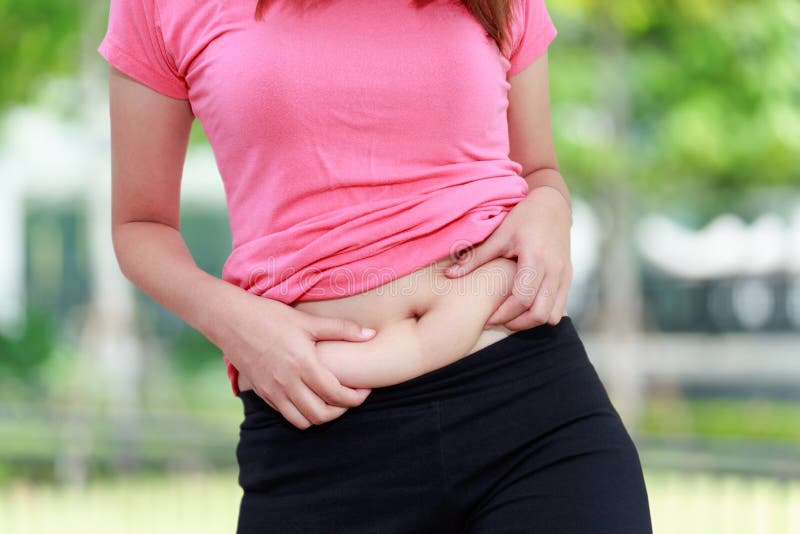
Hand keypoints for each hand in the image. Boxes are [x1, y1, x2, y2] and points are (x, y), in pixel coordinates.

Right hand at [219, 291, 376, 428]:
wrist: (230, 320)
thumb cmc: (270, 316)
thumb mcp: (307, 320)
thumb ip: (341, 329)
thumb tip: (371, 335)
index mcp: (303, 365)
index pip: (336, 394)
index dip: (356, 397)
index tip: (365, 389)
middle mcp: (288, 384)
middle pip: (322, 415)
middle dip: (342, 410)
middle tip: (350, 397)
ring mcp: (273, 392)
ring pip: (303, 421)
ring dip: (321, 415)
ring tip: (331, 400)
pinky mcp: (262, 393)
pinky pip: (286, 414)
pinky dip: (302, 412)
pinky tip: (308, 396)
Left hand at [444, 185, 572, 328]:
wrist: (553, 205)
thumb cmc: (524, 218)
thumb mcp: (499, 236)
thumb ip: (475, 258)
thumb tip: (449, 275)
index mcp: (535, 258)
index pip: (522, 299)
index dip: (504, 314)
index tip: (488, 318)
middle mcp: (554, 270)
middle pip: (539, 314)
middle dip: (517, 323)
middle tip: (498, 320)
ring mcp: (564, 275)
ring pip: (552, 315)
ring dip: (532, 321)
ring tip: (512, 315)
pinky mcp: (568, 277)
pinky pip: (559, 307)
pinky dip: (543, 313)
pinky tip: (526, 306)